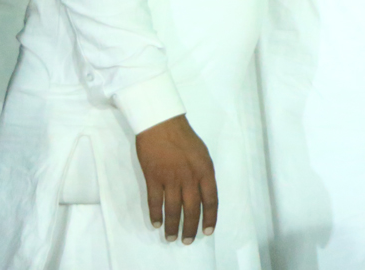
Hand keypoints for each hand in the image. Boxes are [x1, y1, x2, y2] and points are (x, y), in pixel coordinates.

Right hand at [135, 115, 217, 243]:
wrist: (161, 124)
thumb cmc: (183, 137)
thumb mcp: (202, 154)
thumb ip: (203, 173)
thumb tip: (203, 192)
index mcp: (205, 170)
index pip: (211, 200)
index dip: (210, 217)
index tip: (208, 231)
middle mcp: (190, 177)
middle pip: (192, 209)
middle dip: (190, 228)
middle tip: (187, 240)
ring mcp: (171, 178)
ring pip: (173, 209)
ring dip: (173, 226)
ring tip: (171, 237)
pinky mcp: (153, 178)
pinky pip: (155, 201)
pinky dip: (156, 214)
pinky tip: (156, 223)